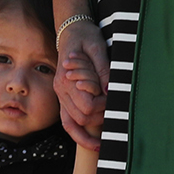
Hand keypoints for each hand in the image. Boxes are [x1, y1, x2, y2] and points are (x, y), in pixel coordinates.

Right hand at [54, 19, 109, 149]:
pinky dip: (79, 134)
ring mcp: (60, 95)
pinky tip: (93, 142)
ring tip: (104, 139)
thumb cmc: (85, 36)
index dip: (103, 105)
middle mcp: (60, 90)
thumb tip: (109, 91)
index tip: (114, 96)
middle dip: (100, 117)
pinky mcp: (63, 98)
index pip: (87, 105)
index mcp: (67, 79)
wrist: (71, 31)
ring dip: (88, 133)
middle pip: (81, 118)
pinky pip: (68, 122)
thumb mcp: (97, 47)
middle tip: (114, 109)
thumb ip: (103, 69)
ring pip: (72, 125)